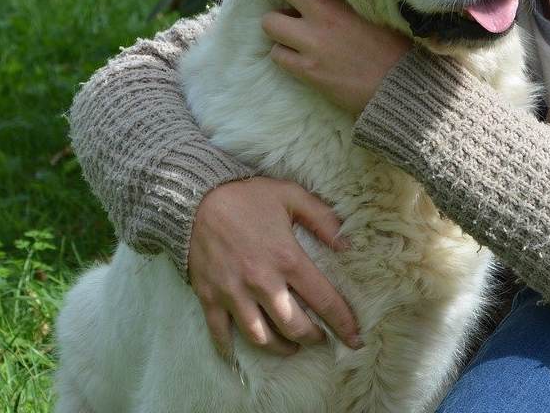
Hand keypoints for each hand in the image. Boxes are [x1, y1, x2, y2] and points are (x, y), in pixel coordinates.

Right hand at [187, 176, 363, 359]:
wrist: (194, 198)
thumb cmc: (247, 197)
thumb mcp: (292, 196)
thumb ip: (323, 219)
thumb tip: (348, 245)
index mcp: (287, 259)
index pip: (324, 300)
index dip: (343, 323)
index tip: (355, 339)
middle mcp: (262, 282)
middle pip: (294, 327)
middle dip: (312, 338)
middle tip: (320, 338)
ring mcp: (234, 293)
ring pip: (261, 337)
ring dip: (280, 348)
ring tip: (291, 347)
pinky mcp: (209, 297)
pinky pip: (221, 333)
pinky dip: (230, 349)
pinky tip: (240, 354)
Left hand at [261, 0, 411, 114]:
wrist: (400, 86)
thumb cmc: (396, 48)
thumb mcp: (377, 12)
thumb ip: (349, 1)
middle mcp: (323, 15)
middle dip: (288, 3)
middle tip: (296, 15)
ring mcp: (311, 43)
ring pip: (270, 25)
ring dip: (282, 31)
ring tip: (295, 40)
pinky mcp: (307, 69)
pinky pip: (277, 55)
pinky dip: (284, 55)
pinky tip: (300, 59)